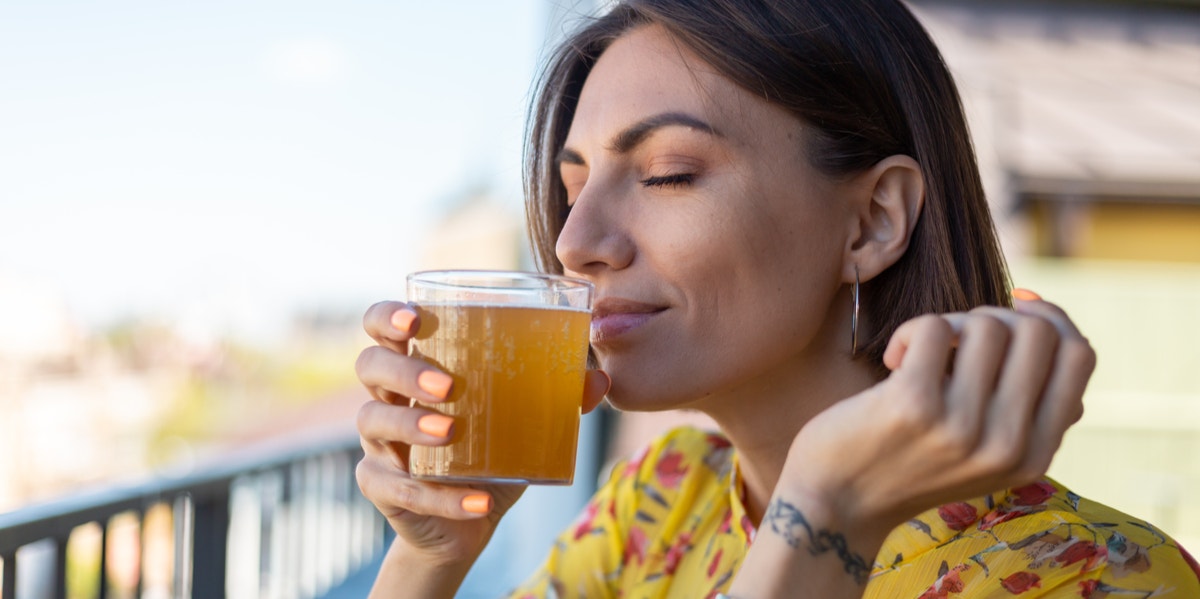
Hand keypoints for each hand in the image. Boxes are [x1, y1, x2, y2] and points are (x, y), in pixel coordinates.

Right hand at [354, 300, 609, 567]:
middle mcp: (387, 398)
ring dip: (412, 424)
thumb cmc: (488, 454)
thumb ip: (555, 398)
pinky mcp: (380, 487)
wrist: (464, 524)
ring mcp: (379, 444)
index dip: (387, 316)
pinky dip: (441, 496)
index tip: (413, 318)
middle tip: (446, 385)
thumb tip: (600, 379)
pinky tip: (477, 501)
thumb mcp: (521, 423)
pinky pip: (399, 489)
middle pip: (371, 365)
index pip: (381, 326)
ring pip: (373, 420)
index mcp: (416, 367)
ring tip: (450, 431)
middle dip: (404, 369)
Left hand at [782, 295, 1095, 540]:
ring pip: (986, 325)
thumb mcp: (984, 452)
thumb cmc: (907, 461)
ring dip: (948, 324)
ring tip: (918, 354)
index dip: (1051, 318)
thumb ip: (1025, 407)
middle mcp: (1008, 445)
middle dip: (995, 317)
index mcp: (1035, 455)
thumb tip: (1050, 322)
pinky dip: (908, 331)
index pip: (1079, 356)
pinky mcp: (914, 405)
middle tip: (954, 340)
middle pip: (1038, 331)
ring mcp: (962, 427)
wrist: (836, 504)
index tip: (1014, 309)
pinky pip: (933, 327)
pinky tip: (891, 360)